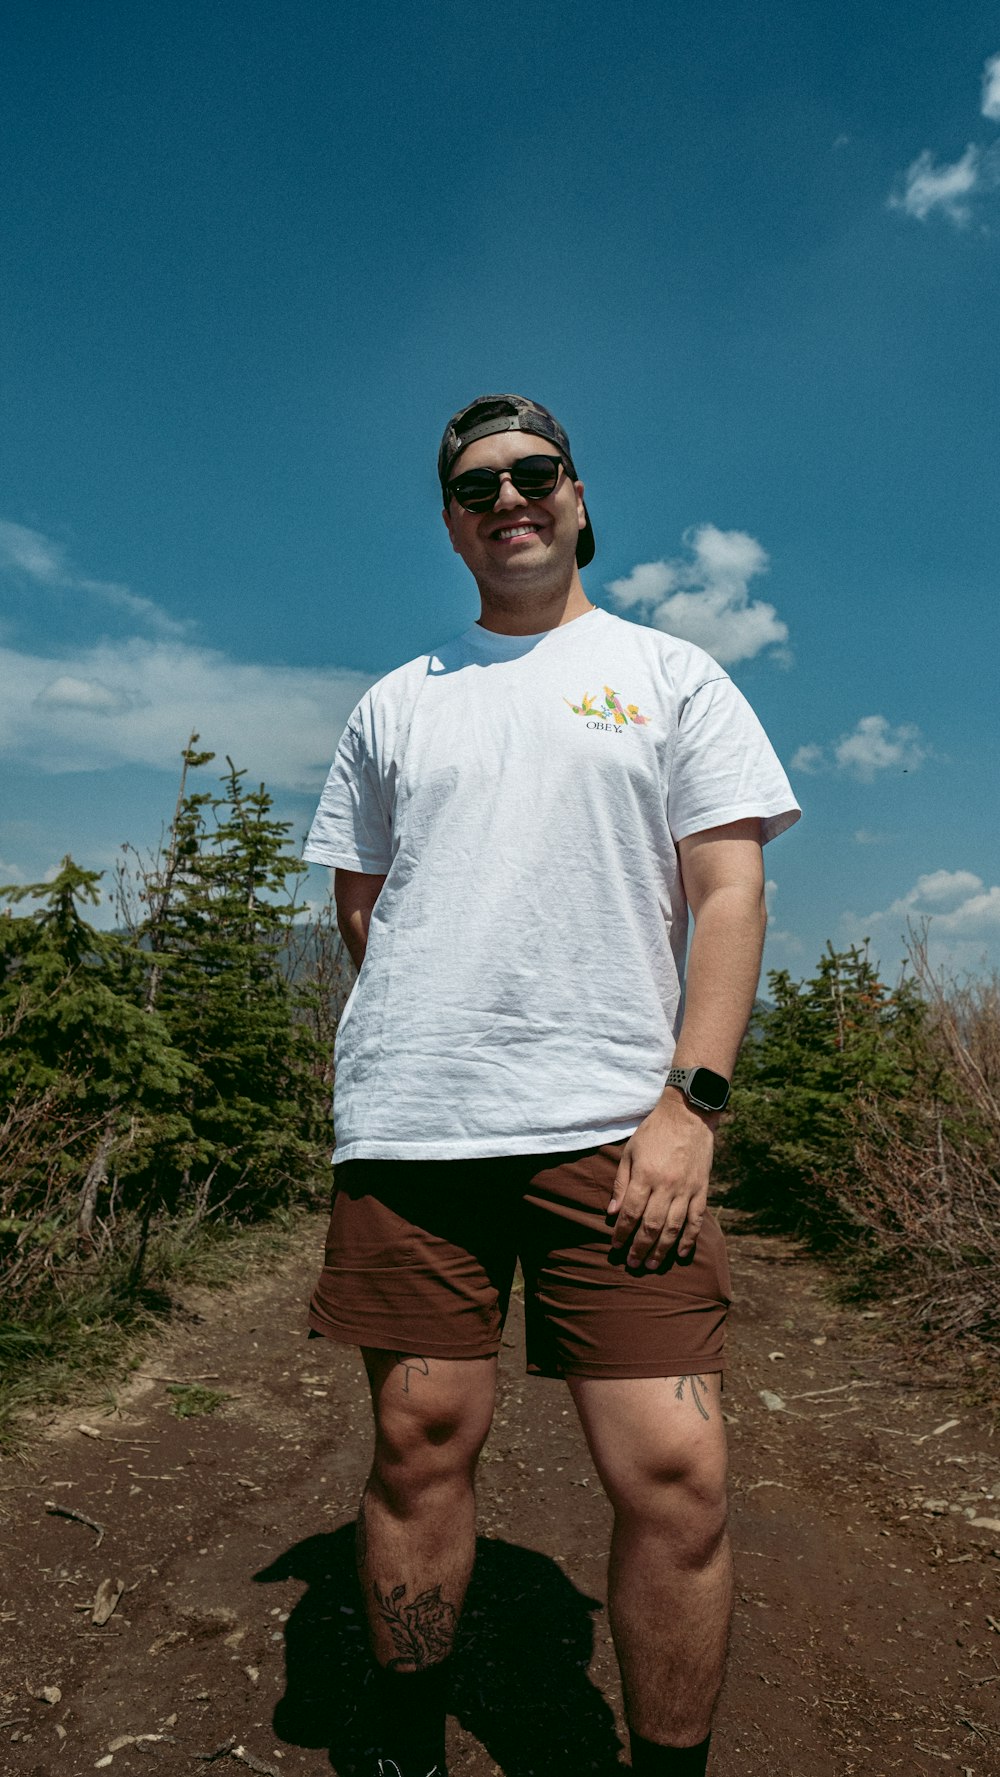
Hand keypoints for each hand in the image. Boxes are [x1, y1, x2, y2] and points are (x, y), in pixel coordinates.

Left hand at [607, 1092, 716, 1268]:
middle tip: (632, 1264)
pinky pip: (697, 1219)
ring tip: (652, 1265)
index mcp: (646, 1175)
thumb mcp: (630, 1151)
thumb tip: (612, 1212)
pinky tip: (680, 1253)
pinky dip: (689, 1238)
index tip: (615, 1248)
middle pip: (651, 1225)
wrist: (689, 1115)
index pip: (631, 1213)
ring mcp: (687, 1189)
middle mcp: (666, 1186)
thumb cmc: (654, 1132)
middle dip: (640, 1248)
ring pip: (673, 1227)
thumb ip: (621, 1183)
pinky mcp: (702, 1189)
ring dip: (662, 1250)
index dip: (622, 1233)